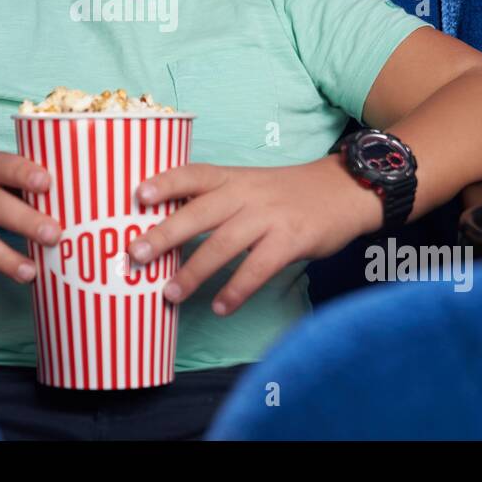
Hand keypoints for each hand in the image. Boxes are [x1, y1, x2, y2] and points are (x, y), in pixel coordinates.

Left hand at [126, 157, 383, 315]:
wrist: (344, 191)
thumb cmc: (285, 194)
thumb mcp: (250, 184)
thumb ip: (215, 200)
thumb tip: (166, 229)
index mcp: (232, 177)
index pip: (193, 174)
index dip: (165, 182)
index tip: (137, 195)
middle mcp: (247, 194)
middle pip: (200, 212)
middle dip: (166, 233)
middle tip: (136, 254)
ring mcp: (269, 217)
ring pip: (224, 244)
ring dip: (194, 272)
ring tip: (170, 294)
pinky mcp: (291, 240)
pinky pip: (258, 268)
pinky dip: (236, 290)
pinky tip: (220, 307)